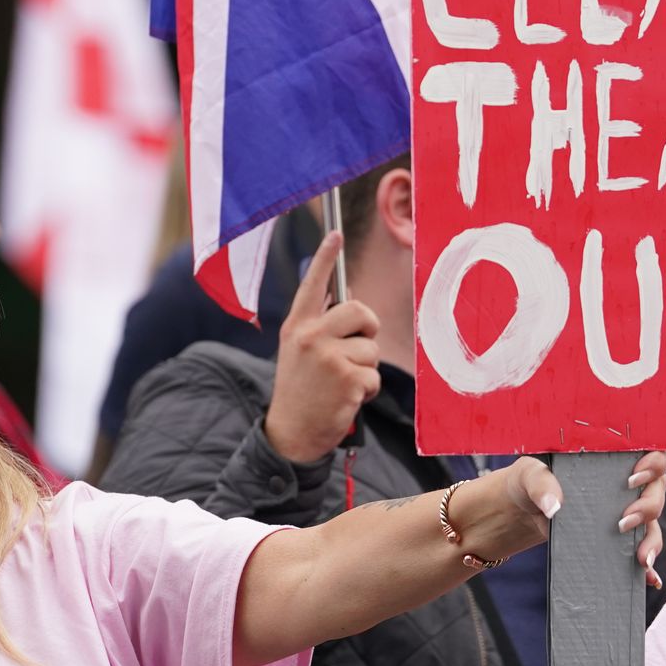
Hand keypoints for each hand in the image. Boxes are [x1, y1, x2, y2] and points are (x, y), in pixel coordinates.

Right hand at [264, 231, 380, 462]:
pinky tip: (347, 399)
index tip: (335, 233)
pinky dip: (367, 390)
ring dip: (365, 369)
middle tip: (357, 348)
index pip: (312, 285)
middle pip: (360, 311)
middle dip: (368, 329)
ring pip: (371, 348)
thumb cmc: (302, 391)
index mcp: (297, 327)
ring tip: (343, 384)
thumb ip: (320, 328)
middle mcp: (309, 336)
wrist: (291, 433)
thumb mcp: (299, 353)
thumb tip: (350, 302)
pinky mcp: (346, 378)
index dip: (325, 258)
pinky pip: (374, 375)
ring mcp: (327, 357)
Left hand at [452, 451, 665, 586]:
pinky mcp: (616, 536)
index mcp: (611, 457)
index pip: (648, 453)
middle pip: (656, 490)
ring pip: (653, 522)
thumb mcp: (530, 475)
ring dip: (652, 540)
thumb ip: (542, 484)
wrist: (520, 510)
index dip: (652, 464)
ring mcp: (624, 510)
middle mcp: (625, 482)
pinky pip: (640, 548)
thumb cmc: (529, 480)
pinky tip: (649, 578)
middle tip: (623, 522)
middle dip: (648, 507)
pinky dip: (648, 566)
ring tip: (641, 559)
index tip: (632, 479)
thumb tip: (554, 508)